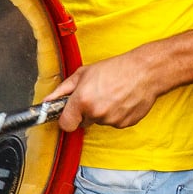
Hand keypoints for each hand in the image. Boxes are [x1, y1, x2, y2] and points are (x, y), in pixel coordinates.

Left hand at [47, 48, 167, 132]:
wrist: (145, 72)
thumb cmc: (115, 69)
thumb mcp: (84, 73)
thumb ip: (62, 90)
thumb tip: (47, 101)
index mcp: (83, 100)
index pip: (65, 125)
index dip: (66, 119)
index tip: (69, 113)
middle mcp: (96, 113)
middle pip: (83, 122)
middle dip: (86, 111)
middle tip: (97, 94)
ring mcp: (111, 120)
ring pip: (99, 121)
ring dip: (102, 112)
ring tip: (112, 95)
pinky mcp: (124, 124)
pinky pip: (113, 123)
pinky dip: (115, 114)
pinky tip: (121, 100)